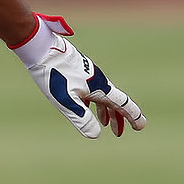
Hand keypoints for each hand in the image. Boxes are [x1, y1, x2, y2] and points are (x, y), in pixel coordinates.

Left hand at [18, 14, 144, 138]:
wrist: (42, 48)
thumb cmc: (53, 74)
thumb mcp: (66, 100)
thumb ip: (81, 117)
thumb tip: (95, 135)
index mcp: (99, 87)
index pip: (122, 103)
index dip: (133, 115)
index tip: (141, 126)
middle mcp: (98, 79)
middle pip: (114, 101)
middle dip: (120, 117)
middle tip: (121, 133)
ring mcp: (88, 74)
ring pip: (103, 95)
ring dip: (107, 111)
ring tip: (106, 124)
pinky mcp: (79, 71)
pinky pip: (92, 90)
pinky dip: (94, 102)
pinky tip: (87, 106)